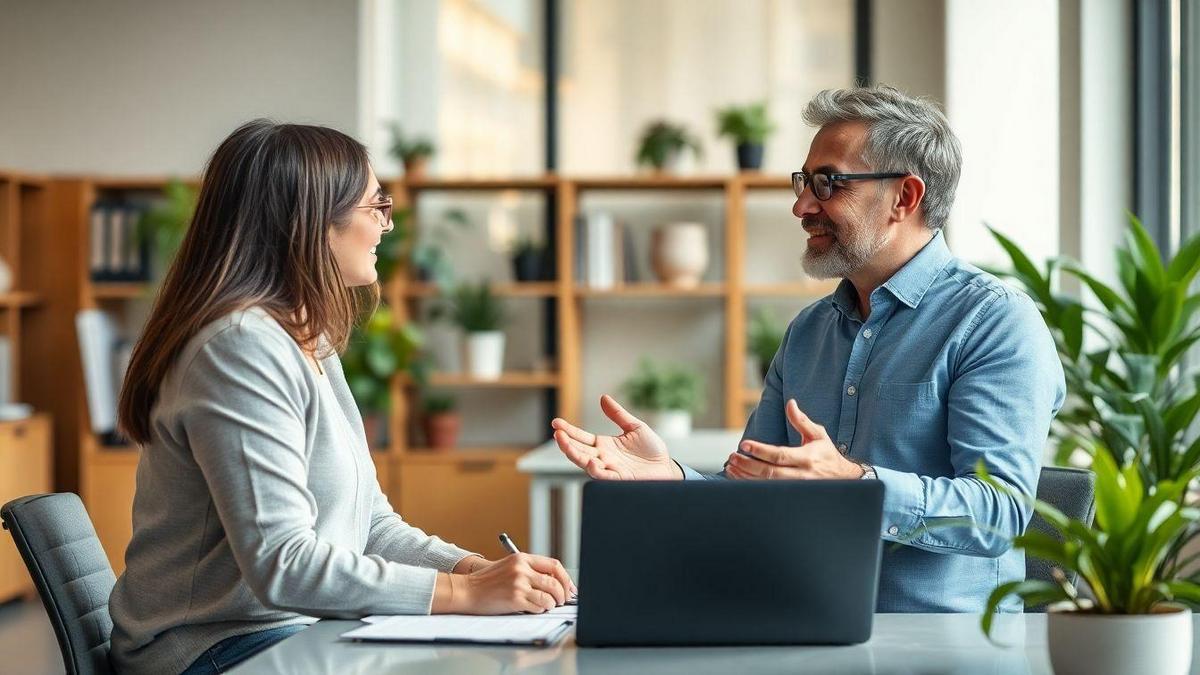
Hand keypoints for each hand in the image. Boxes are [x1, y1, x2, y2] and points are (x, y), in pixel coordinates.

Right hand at [434, 553, 575, 614]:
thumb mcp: (509, 567)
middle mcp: (522, 569)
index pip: (554, 565)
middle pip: (555, 581)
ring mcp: (518, 584)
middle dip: (563, 594)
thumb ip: (529, 570)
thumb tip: (555, 582)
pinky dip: (541, 610)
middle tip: (562, 600)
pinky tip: (535, 609)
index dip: (566, 578)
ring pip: (549, 596)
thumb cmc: (487, 582)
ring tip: (547, 606)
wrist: (467, 591)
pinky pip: (539, 607)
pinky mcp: (515, 599)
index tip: (569, 587)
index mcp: (522, 558)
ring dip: (552, 604)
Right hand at [551, 394, 680, 479]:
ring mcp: (610, 468)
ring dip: (574, 455)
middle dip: (566, 443)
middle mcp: (603, 457)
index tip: (555, 423)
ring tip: (564, 443)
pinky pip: (604, 476)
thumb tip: (603, 397)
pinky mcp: (619, 479)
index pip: (581, 437)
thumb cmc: (651, 449)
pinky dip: (596, 470)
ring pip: (586, 463)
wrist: (667, 467)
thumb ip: (618, 415)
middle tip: (557, 433)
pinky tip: (590, 461)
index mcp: (604, 445)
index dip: (568, 431)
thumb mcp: (634, 427)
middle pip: (579, 450)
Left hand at [725, 399, 863, 479]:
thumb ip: (801, 420)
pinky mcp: (792, 496)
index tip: (744, 444)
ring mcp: (796, 489)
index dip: (761, 450)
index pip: (780, 455)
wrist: (843, 479)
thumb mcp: (818, 434)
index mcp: (807, 458)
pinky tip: (739, 478)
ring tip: (731, 467)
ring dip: (746, 477)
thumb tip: (790, 403)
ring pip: (767, 485)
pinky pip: (767, 492)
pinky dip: (751, 486)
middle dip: (748, 465)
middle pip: (770, 472)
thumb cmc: (827, 454)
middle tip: (733, 457)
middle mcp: (802, 475)